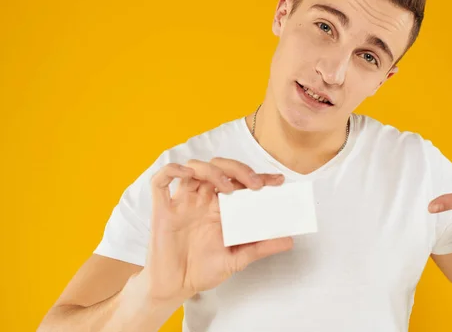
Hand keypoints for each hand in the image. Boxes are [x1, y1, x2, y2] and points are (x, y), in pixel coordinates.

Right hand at [142, 157, 293, 303]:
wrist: (175, 287)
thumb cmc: (203, 270)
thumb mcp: (237, 259)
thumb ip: (260, 247)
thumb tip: (288, 241)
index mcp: (221, 208)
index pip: (241, 182)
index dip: (259, 177)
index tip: (278, 181)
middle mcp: (203, 199)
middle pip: (219, 167)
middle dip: (238, 169)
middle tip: (254, 184)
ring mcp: (183, 202)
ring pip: (194, 167)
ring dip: (212, 170)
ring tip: (227, 187)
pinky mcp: (163, 208)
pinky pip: (161, 180)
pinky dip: (172, 171)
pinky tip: (186, 175)